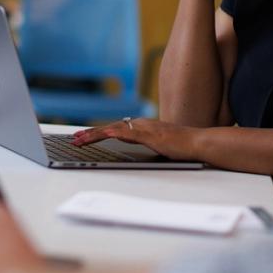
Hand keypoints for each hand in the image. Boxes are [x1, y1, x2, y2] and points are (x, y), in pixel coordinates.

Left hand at [71, 118, 201, 159]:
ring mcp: (146, 128)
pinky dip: (115, 133)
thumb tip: (135, 147)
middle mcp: (141, 124)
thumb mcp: (158, 145)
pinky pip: (129, 133)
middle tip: (75, 139)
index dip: (98, 133)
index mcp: (142, 127)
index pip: (115, 129)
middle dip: (91, 134)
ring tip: (81, 140)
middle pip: (110, 128)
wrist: (198, 142)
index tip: (84, 137)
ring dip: (97, 134)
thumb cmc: (182, 146)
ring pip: (115, 129)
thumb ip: (146, 144)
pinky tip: (105, 135)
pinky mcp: (151, 135)